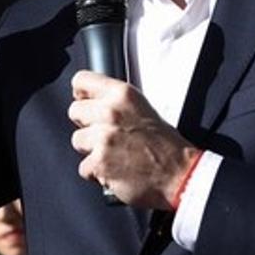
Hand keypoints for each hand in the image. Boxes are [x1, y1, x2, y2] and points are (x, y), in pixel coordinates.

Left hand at [68, 71, 201, 208]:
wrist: (179, 174)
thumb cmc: (165, 145)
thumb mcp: (142, 109)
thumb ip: (115, 102)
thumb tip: (91, 102)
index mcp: (122, 94)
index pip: (81, 80)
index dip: (82, 94)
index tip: (86, 102)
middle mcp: (110, 112)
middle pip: (74, 111)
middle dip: (87, 124)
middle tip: (105, 134)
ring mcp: (103, 138)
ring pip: (77, 140)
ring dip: (91, 150)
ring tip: (113, 154)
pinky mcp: (99, 163)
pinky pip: (84, 167)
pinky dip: (97, 173)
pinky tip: (114, 170)